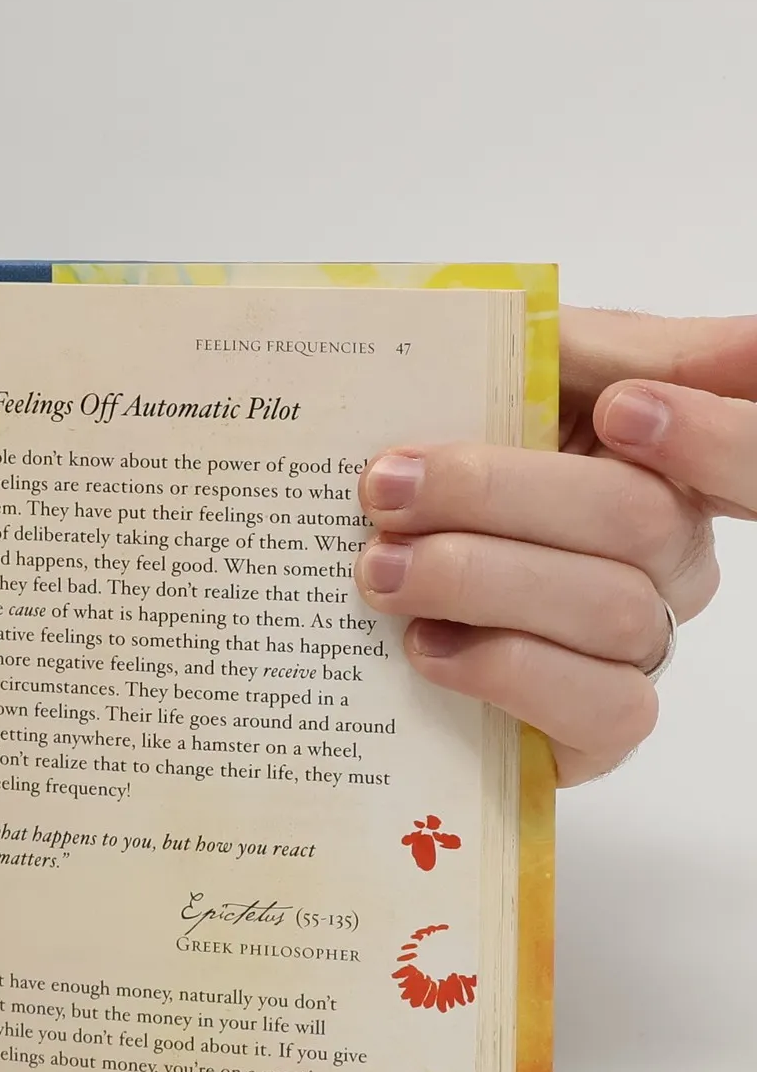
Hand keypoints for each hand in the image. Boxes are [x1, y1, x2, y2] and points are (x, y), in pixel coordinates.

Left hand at [353, 303, 753, 784]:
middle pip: (641, 521)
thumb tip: (673, 340)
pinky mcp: (598, 730)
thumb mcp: (516, 383)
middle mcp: (674, 558)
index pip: (751, 449)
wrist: (353, 587)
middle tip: (386, 490)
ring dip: (479, 582)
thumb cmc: (444, 473)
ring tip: (377, 570)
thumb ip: (594, 348)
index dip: (715, 435)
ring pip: (613, 611)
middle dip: (499, 496)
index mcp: (669, 463)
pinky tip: (427, 648)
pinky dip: (505, 671)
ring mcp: (641, 645)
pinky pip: (605, 710)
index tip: (623, 409)